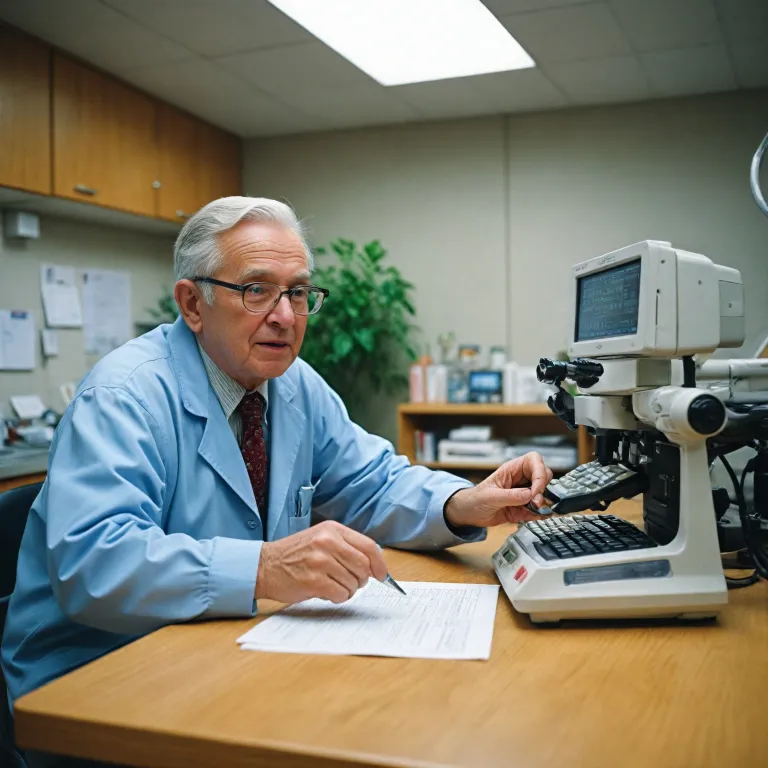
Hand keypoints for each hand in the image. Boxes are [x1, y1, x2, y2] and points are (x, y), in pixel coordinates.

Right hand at [255, 520, 388, 603]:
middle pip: (364, 566)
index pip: (369, 546)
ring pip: (353, 582)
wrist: (265, 565)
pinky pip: (341, 594)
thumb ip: (346, 547)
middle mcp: (328, 542)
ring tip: (332, 585)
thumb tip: (374, 565)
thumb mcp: (321, 539)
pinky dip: (338, 597)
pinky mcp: (313, 580)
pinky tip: (326, 592)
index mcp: (332, 529)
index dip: (379, 563)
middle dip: (362, 579)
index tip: (381, 574)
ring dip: (348, 589)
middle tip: (352, 582)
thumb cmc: (294, 554)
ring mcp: (320, 561)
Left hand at [444, 452, 553, 527]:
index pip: (533, 461)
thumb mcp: (491, 496)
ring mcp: (524, 494)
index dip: (539, 472)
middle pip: (543, 475)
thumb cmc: (475, 499)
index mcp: (512, 470)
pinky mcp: (524, 508)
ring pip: (544, 493)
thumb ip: (511, 496)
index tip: (536, 489)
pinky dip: (542, 513)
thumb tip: (530, 495)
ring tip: (536, 510)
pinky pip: (539, 509)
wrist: (469, 514)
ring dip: (544, 502)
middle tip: (536, 502)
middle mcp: (521, 480)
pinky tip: (540, 516)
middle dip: (543, 488)